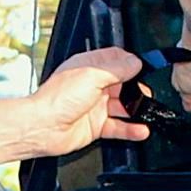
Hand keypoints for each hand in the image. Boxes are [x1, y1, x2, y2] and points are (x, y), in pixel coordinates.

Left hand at [24, 49, 148, 156]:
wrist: (42, 127)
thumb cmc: (57, 99)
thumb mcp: (92, 75)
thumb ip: (116, 69)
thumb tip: (135, 62)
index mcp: (89, 67)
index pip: (115, 60)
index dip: (130, 63)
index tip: (144, 68)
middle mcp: (92, 86)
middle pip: (123, 85)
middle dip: (136, 89)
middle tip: (147, 93)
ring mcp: (94, 107)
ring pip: (122, 107)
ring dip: (136, 110)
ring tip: (149, 112)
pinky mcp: (95, 126)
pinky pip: (118, 127)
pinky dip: (131, 129)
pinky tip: (141, 130)